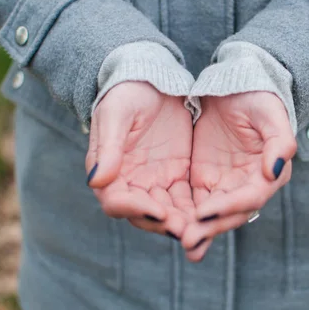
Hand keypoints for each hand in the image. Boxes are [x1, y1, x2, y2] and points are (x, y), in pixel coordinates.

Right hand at [85, 81, 194, 238]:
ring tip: (200, 230)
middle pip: (143, 214)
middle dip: (163, 224)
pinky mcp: (176, 176)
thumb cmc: (127, 93)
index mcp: (108, 170)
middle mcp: (129, 183)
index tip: (159, 211)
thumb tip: (96, 181)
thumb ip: (108, 148)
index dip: (136, 209)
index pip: (116, 200)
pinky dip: (195, 212)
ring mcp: (154, 182)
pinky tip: (211, 218)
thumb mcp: (116, 114)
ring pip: (166, 213)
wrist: (151, 79)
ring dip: (181, 224)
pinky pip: (185, 200)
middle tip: (185, 230)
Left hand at [182, 92, 296, 260]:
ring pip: (212, 216)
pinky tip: (171, 230)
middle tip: (189, 241)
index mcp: (268, 173)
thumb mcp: (270, 113)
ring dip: (198, 232)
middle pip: (230, 214)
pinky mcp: (205, 182)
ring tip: (184, 246)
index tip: (204, 212)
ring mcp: (225, 186)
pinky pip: (193, 205)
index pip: (251, 197)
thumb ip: (279, 141)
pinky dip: (185, 219)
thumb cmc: (257, 97)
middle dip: (210, 228)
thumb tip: (273, 171)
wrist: (234, 86)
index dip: (229, 206)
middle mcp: (248, 186)